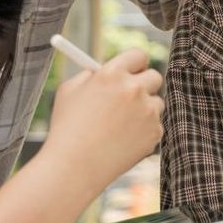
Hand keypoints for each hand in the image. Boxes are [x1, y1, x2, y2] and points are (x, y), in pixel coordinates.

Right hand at [45, 49, 162, 188]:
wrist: (74, 167)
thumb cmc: (66, 129)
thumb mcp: (69, 91)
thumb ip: (89, 75)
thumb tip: (102, 69)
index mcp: (112, 73)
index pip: (138, 55)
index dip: (135, 64)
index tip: (132, 70)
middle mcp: (134, 89)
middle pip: (154, 76)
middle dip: (144, 84)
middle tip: (132, 95)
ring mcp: (147, 111)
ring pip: (156, 103)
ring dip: (144, 109)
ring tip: (119, 126)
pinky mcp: (155, 132)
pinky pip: (155, 125)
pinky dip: (143, 131)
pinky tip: (122, 141)